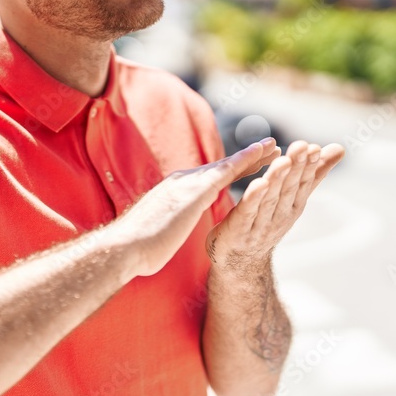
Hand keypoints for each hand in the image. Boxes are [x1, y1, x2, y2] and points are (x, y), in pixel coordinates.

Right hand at [114, 138, 279, 276]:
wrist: (123, 249)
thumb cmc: (136, 248)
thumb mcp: (157, 230)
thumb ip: (167, 223)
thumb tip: (167, 228)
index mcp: (174, 191)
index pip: (209, 177)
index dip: (230, 170)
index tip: (248, 165)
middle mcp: (181, 181)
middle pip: (221, 166)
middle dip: (246, 158)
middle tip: (269, 147)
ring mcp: (187, 184)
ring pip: (226, 165)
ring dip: (251, 155)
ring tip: (273, 146)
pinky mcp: (194, 192)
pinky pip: (226, 173)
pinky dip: (244, 162)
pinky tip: (260, 155)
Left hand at [206, 141, 344, 272]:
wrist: (242, 261)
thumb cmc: (269, 221)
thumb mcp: (293, 197)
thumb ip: (313, 173)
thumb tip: (340, 148)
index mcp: (293, 205)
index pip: (303, 182)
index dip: (309, 166)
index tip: (314, 147)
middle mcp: (280, 215)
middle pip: (289, 188)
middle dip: (296, 167)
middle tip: (302, 146)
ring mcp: (260, 225)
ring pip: (270, 199)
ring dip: (277, 179)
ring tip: (283, 161)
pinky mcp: (239, 230)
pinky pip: (247, 212)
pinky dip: (253, 198)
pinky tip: (258, 184)